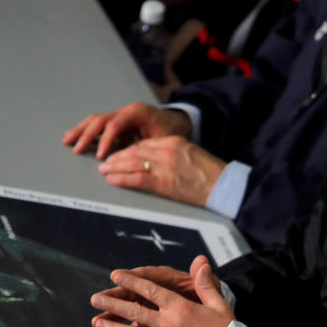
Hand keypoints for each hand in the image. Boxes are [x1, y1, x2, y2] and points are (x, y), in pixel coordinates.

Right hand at [62, 102, 191, 159]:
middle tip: (75, 148)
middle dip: (86, 134)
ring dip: (81, 130)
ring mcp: (121, 115)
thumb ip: (144, 147)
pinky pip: (99, 124)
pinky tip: (76, 137)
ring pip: (96, 120)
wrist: (179, 121)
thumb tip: (128, 159)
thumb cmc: (172, 130)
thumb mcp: (163, 140)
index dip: (105, 141)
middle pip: (101, 120)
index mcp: (137, 113)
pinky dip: (87, 131)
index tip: (100, 156)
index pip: (115, 125)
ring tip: (67, 140)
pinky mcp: (118, 122)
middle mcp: (126, 111)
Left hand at [90, 255, 233, 326]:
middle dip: (112, 304)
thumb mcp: (218, 304)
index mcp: (179, 307)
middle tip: (95, 299)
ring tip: (97, 323)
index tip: (115, 276)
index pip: (150, 291)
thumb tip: (201, 261)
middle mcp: (167, 324)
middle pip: (134, 311)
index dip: (131, 282)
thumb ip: (205, 283)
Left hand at [97, 136, 225, 206]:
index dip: (128, 149)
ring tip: (104, 170)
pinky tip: (112, 179)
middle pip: (134, 151)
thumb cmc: (210, 173)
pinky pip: (136, 179)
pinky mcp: (163, 181)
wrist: (222, 184)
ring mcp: (163, 166)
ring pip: (132, 163)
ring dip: (115, 167)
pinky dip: (121, 179)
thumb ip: (172, 154)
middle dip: (117, 157)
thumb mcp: (190, 155)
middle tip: (105, 162)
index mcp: (173, 142)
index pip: (144, 144)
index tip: (119, 154)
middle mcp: (166, 150)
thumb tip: (155, 161)